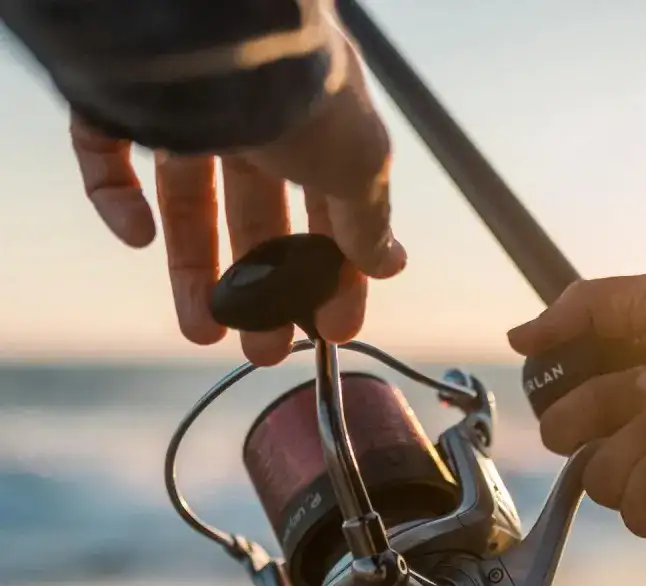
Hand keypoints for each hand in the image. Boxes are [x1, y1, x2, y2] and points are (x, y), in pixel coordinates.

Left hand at [71, 40, 405, 365]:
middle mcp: (255, 113)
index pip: (329, 209)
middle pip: (254, 214)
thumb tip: (389, 261)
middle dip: (260, 288)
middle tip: (261, 345)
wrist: (220, 25)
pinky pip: (109, 155)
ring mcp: (187, 105)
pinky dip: (119, 200)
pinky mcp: (121, 100)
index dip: (330, 273)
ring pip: (185, 198)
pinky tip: (136, 236)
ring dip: (194, 269)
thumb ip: (371, 220)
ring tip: (201, 330)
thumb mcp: (362, 167)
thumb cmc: (305, 89)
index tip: (331, 328)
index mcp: (318, 122)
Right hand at [506, 270, 645, 547]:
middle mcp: (634, 432)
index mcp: (621, 384)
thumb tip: (517, 338)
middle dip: (607, 403)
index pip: (555, 402)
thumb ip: (583, 309)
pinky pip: (640, 515)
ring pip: (599, 480)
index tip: (615, 354)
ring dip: (643, 436)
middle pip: (564, 441)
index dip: (568, 383)